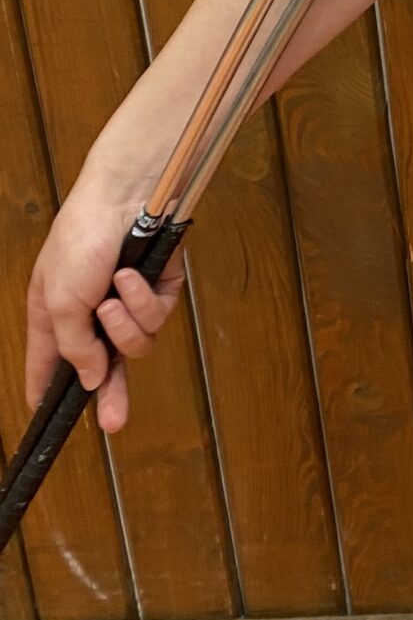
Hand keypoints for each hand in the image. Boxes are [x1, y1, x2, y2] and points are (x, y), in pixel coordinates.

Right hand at [23, 181, 188, 436]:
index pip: (49, 361)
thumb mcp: (60, 299)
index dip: (47, 389)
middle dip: (110, 393)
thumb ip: (74, 346)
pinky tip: (132, 276)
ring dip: (124, 322)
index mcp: (54, 314)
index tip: (47, 418)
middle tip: (113, 422)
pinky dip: (142, 299)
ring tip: (113, 294)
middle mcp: (91, 312)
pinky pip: (155, 317)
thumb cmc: (80, 240)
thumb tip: (90, 379)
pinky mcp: (158, 290)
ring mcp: (126, 302)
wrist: (126, 197)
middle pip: (103, 366)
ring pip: (135, 344)